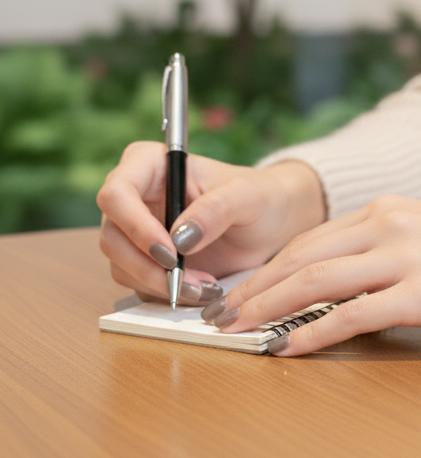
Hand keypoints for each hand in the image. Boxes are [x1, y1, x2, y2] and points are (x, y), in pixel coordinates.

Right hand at [97, 141, 325, 304]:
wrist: (270, 222)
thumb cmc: (259, 195)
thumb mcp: (247, 195)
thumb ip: (216, 209)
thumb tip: (179, 238)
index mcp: (151, 164)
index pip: (117, 192)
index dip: (135, 225)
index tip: (170, 252)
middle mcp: (136, 196)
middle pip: (112, 236)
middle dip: (147, 265)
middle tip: (185, 280)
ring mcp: (137, 230)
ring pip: (120, 265)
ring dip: (158, 283)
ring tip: (205, 286)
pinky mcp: (146, 259)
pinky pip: (138, 283)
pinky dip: (164, 293)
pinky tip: (200, 291)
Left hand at [202, 197, 420, 353]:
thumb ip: (391, 246)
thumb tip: (353, 276)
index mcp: (389, 209)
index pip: (312, 238)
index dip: (269, 266)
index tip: (242, 289)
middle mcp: (388, 224)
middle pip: (301, 256)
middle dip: (254, 288)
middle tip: (221, 314)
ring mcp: (404, 257)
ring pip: (315, 281)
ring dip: (267, 308)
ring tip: (237, 331)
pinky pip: (351, 315)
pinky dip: (311, 332)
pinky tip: (287, 348)